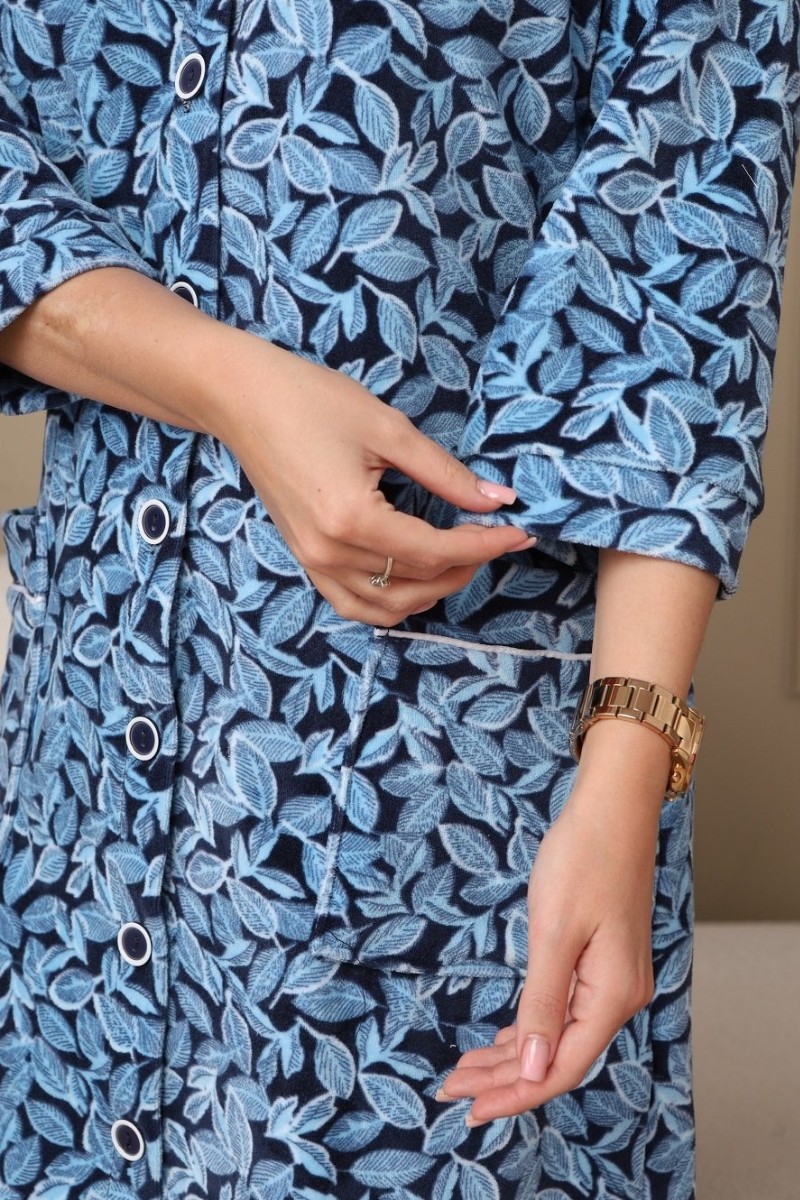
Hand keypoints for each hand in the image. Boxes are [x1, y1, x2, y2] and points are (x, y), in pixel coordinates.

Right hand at [217, 341, 534, 624]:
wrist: (242, 400)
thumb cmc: (310, 401)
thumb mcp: (388, 428)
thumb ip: (445, 473)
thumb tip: (497, 500)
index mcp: (352, 520)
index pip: (436, 552)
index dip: (485, 544)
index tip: (521, 530)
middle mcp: (330, 554)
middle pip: (417, 582)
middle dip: (468, 565)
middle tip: (497, 536)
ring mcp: (313, 563)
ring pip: (388, 606)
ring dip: (433, 590)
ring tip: (463, 557)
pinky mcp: (305, 560)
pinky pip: (354, 604)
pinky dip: (392, 601)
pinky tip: (416, 577)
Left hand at [438, 724, 666, 1122]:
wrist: (612, 809)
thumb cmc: (583, 860)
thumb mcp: (554, 932)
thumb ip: (542, 1003)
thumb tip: (531, 1069)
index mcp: (611, 996)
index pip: (560, 1067)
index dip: (514, 1093)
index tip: (469, 1108)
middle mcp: (618, 996)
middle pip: (557, 1057)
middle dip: (503, 1078)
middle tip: (452, 1089)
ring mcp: (611, 979)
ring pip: (557, 1035)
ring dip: (511, 1054)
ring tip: (465, 1071)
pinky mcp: (601, 960)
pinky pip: (562, 1010)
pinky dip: (528, 1026)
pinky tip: (502, 1040)